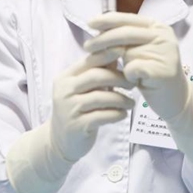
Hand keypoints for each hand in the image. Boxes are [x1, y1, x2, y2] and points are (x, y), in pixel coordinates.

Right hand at [7, 48, 134, 192]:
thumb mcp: (83, 90)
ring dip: (121, 99)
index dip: (107, 54)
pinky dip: (116, 114)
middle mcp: (64, 91)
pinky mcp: (76, 126)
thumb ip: (97, 73)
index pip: (88, 61)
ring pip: (100, 97)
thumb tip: (117, 50)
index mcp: (66, 78)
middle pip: (96, 76)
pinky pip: (102, 116)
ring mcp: (69, 109)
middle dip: (118, 78)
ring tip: (131, 103)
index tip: (125, 51)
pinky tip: (123, 114)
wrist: (59, 142)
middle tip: (133, 83)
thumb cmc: (76, 110)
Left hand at [85, 12, 192, 170]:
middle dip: (103, 40)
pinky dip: (128, 77)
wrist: (175, 99)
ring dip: (120, 65)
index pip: (129, 19)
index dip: (108, 20)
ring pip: (127, 53)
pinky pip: (132, 69)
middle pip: (125, 33)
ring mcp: (166, 52)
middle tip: (87, 47)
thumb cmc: (152, 74)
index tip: (90, 22)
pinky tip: (135, 82)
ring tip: (129, 73)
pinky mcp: (164, 70)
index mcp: (158, 27)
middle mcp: (164, 36)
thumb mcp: (139, 50)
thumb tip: (98, 26)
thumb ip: (125, 38)